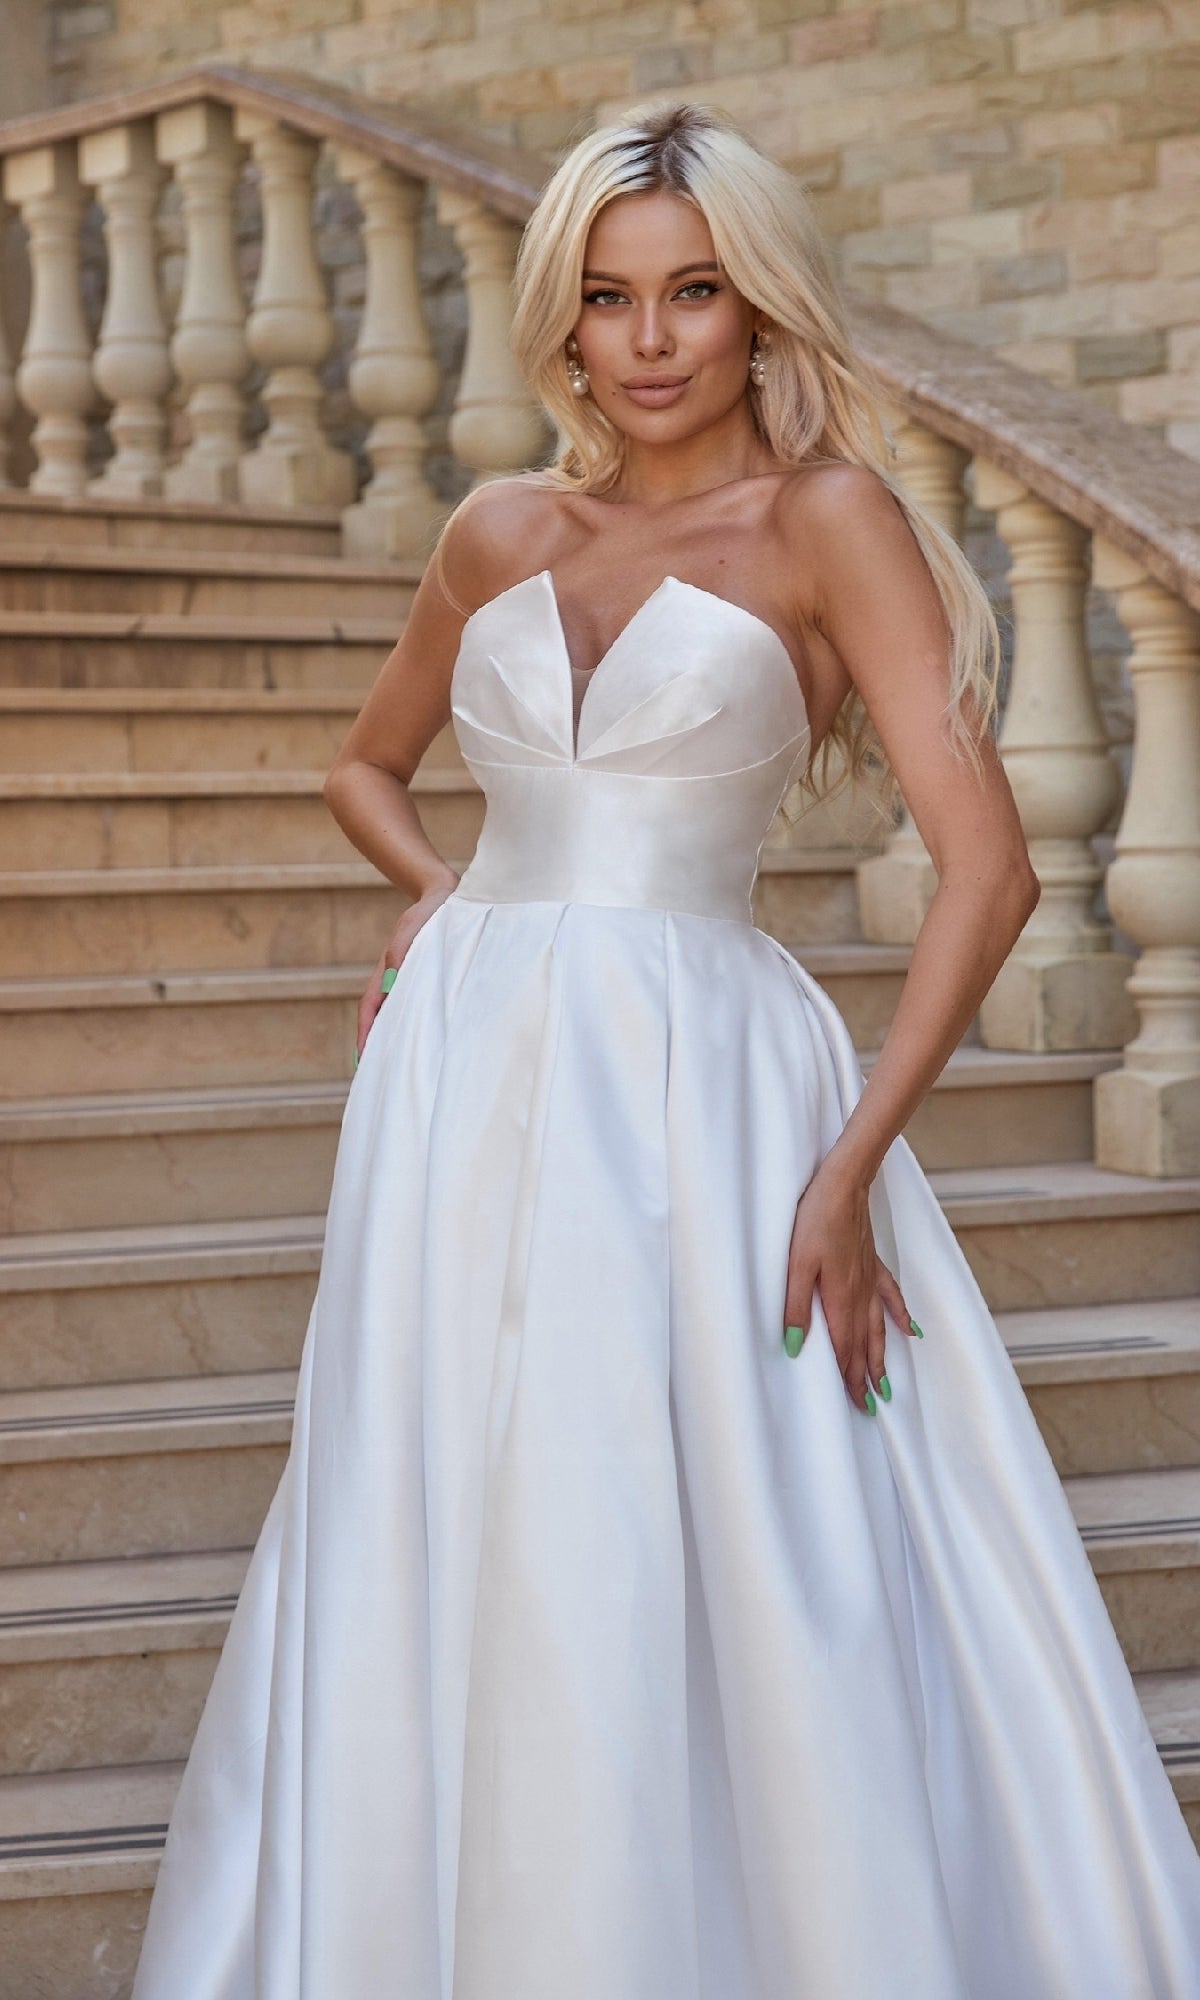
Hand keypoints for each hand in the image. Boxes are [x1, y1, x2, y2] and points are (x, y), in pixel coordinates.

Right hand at [355, 882, 456, 1061]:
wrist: (445, 897)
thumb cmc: (427, 915)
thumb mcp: (411, 933)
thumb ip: (400, 958)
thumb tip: (391, 987)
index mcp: (385, 973)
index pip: (370, 1010)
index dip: (366, 1035)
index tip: (363, 1059)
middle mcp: (394, 982)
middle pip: (380, 1020)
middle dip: (377, 1046)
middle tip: (377, 1077)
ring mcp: (409, 983)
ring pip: (398, 1017)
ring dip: (395, 1040)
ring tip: (398, 1068)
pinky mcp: (427, 982)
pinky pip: (417, 1010)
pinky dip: (414, 1027)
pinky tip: (422, 1043)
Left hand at [783, 1162, 917, 1412]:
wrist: (843, 1184)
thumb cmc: (815, 1220)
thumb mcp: (796, 1264)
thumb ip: (796, 1307)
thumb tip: (795, 1348)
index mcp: (839, 1299)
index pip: (845, 1348)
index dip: (850, 1378)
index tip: (858, 1405)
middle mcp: (859, 1294)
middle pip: (865, 1343)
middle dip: (867, 1376)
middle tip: (872, 1405)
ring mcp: (870, 1278)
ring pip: (879, 1326)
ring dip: (882, 1355)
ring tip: (887, 1382)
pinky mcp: (873, 1261)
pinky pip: (891, 1296)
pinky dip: (901, 1315)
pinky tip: (911, 1330)